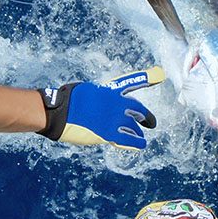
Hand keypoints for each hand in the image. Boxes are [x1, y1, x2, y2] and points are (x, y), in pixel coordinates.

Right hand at [37, 67, 164, 149]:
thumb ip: (99, 97)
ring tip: (142, 137)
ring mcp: (114, 118)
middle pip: (138, 109)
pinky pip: (129, 139)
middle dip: (146, 117)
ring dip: (138, 132)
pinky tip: (141, 145)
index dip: (147, 77)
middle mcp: (115, 102)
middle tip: (151, 122)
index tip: (160, 74)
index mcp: (109, 90)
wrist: (57, 112)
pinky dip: (137, 142)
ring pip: (134, 126)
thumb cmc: (66, 100)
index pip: (132, 81)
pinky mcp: (109, 133)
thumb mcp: (86, 91)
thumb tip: (103, 104)